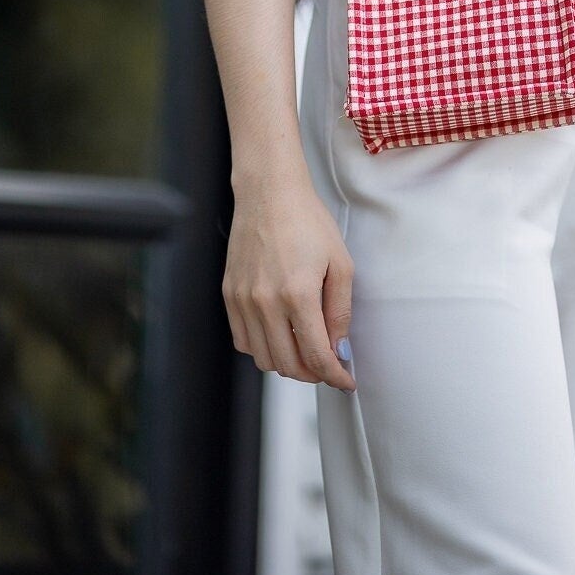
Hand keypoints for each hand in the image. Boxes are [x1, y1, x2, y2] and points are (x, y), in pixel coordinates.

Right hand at [223, 179, 355, 391]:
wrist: (269, 193)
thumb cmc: (307, 221)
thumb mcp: (341, 263)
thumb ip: (340, 311)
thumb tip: (339, 348)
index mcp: (297, 294)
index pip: (316, 356)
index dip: (334, 376)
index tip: (345, 381)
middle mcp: (265, 303)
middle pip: (288, 365)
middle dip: (313, 373)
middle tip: (328, 365)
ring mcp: (243, 301)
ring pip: (264, 359)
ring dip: (288, 363)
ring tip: (306, 349)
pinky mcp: (229, 295)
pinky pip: (243, 341)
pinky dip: (263, 348)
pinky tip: (280, 334)